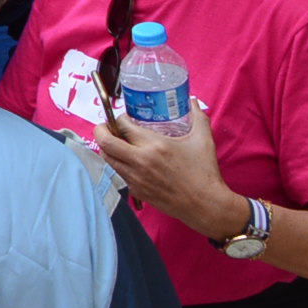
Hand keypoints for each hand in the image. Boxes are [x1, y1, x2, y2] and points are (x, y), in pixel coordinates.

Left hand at [97, 100, 250, 241]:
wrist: (206, 205)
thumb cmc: (205, 173)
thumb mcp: (203, 140)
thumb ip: (197, 117)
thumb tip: (191, 101)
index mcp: (154, 145)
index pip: (122, 125)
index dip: (120, 118)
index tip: (125, 119)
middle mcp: (140, 161)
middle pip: (104, 141)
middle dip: (101, 130)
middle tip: (106, 127)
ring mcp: (136, 178)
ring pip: (107, 158)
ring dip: (107, 148)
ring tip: (116, 143)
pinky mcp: (136, 191)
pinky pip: (117, 173)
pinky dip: (118, 164)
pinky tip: (128, 161)